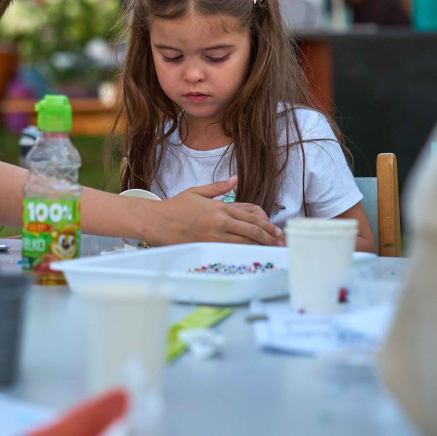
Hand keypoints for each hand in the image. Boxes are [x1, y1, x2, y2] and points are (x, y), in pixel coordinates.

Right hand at [149, 176, 283, 245]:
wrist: (156, 221)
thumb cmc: (175, 207)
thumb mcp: (196, 192)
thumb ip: (218, 187)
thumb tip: (235, 179)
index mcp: (219, 207)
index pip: (249, 216)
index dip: (264, 224)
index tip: (275, 230)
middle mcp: (219, 222)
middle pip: (250, 231)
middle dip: (268, 237)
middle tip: (280, 242)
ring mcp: (214, 236)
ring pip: (243, 243)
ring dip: (260, 247)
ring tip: (272, 251)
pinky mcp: (207, 247)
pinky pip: (229, 251)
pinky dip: (243, 253)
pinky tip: (252, 256)